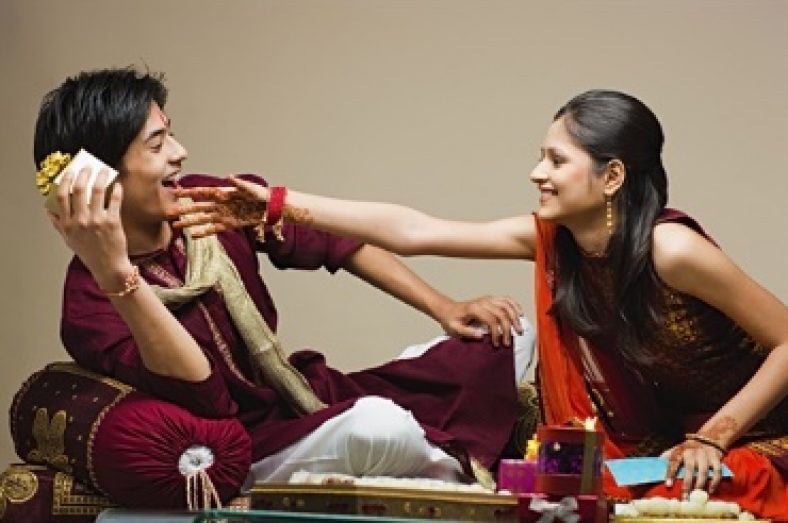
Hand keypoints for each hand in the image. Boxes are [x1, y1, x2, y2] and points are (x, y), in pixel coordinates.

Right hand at [48, 167, 130, 286]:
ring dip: (101, 177)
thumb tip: (49, 211)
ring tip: (105, 171)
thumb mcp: (69, 240)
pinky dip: (116, 190)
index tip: (70, 172)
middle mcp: (81, 220)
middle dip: (84, 174)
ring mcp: (97, 220)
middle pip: (79, 189)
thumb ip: (59, 224)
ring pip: (97, 191)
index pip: (61, 196)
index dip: (65, 181)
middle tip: (89, 167)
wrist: (108, 266)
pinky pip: (114, 200)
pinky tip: (117, 185)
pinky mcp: (113, 222)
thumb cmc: (89, 253)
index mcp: (68, 223)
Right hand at [170, 177, 268, 237]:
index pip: (203, 192)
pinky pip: (214, 229)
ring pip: (203, 219)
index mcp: (224, 193)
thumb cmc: (262, 195)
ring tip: (177, 226)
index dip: (189, 192)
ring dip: (190, 222)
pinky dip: (204, 232)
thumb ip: (240, 184)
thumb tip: (229, 176)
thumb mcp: (252, 188)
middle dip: (185, 209)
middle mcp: (221, 204)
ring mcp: (224, 215)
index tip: (176, 192)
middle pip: (199, 207)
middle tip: (170, 212)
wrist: (271, 208)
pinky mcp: (229, 225)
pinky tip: (193, 235)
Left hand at [435, 295, 522, 346]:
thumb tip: (481, 336)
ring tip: (519, 329)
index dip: (496, 333)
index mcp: (474, 308)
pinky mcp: (491, 299)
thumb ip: (467, 332)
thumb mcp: (454, 329)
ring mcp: (488, 299)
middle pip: (501, 313)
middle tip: (509, 342)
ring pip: (507, 305)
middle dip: (508, 328)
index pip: (491, 320)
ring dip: (515, 317)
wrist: (447, 309)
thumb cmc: (451, 320)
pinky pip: (506, 299)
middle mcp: (483, 301)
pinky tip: (520, 314)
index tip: (497, 344)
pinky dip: (515, 305)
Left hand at [661, 438, 724, 495]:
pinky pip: (717, 473)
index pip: (673, 463)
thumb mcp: (675, 450)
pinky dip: (714, 483)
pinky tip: (710, 491)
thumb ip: (666, 458)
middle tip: (685, 498)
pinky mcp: (716, 459)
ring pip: (703, 472)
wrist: (707, 439)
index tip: (668, 485)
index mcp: (680, 451)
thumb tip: (653, 467)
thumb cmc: (687, 449)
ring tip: (696, 497)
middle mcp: (692, 453)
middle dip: (687, 485)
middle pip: (689, 470)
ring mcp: (705, 455)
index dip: (670, 474)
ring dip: (700, 486)